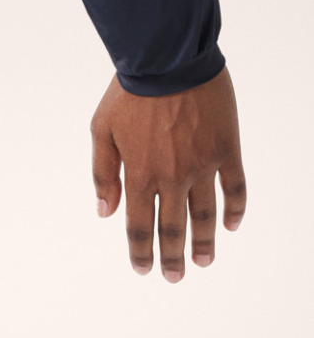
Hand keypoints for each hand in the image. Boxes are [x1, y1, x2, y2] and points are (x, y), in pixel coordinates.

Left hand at [91, 68, 246, 280]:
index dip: (141, 252)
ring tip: (203, 262)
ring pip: (205, 215)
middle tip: (174, 277)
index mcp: (139, 174)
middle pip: (173, 228)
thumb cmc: (129, 92)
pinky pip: (235, 188)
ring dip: (204, 242)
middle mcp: (172, 177)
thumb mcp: (101, 130)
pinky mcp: (226, 150)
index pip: (139, 226)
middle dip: (172, 256)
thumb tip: (105, 210)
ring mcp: (202, 165)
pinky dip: (235, 209)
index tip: (144, 269)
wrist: (166, 59)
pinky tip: (231, 224)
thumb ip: (103, 172)